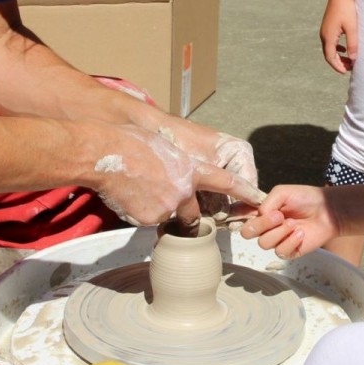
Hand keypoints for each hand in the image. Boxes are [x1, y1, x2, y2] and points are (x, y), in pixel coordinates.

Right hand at [90, 124, 263, 227]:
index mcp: (192, 169)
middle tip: (164, 201)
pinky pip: (149, 221)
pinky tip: (129, 196)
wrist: (104, 154)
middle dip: (185, 214)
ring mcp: (168, 207)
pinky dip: (141, 213)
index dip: (245, 192)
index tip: (259, 200)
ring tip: (138, 189)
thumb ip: (180, 168)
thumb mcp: (166, 150)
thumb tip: (180, 181)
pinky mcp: (149, 219)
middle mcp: (185, 191)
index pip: (226, 183)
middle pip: (194, 214)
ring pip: (167, 216)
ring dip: (157, 209)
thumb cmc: (132, 144)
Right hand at [239, 185, 337, 258]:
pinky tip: (300, 233)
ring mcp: (276, 240)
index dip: (236, 215)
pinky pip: (280, 251)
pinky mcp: (288, 251)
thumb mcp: (281, 192)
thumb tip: (259, 217)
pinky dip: (290, 241)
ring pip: (263, 243)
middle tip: (279, 216)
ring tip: (294, 223)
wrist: (326, 210)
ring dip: (279, 232)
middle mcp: (265, 226)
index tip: (247, 212)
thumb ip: (265, 203)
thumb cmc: (305, 198)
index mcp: (260, 211)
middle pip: (247, 233)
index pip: (239, 216)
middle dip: (261, 225)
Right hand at [320, 0, 357, 73]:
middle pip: (329, 54)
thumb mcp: (352, 28)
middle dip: (338, 63)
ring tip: (349, 60)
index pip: (330, 57)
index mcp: (328, 36)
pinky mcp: (328, 26)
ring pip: (329, 48)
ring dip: (338, 56)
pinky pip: (330, 42)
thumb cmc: (347, 9)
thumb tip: (353, 59)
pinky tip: (344, 49)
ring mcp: (325, 30)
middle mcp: (324, 34)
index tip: (346, 72)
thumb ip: (352, 44)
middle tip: (350, 68)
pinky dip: (337, 49)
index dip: (337, 66)